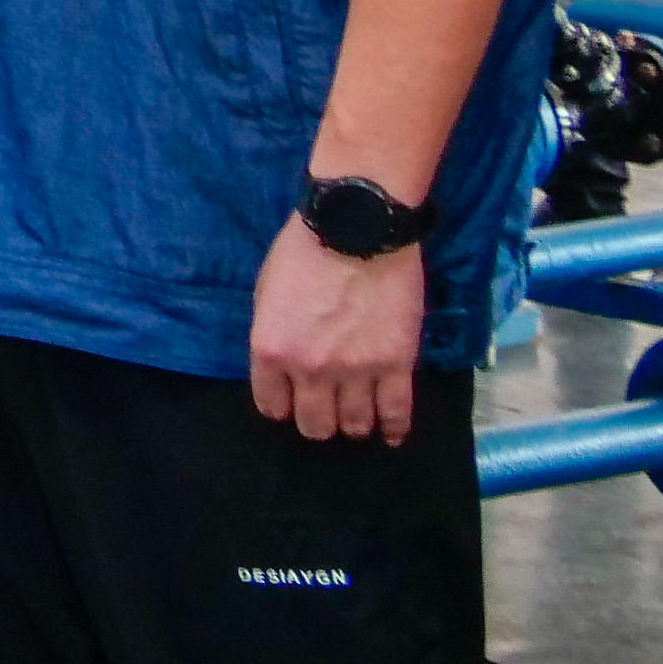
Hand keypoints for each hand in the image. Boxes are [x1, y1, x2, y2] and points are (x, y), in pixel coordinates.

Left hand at [250, 214, 426, 442]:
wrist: (357, 229)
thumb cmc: (303, 252)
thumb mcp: (266, 294)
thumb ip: (273, 335)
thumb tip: (280, 365)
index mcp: (271, 351)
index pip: (272, 405)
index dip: (282, 406)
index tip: (291, 402)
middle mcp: (310, 369)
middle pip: (314, 424)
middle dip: (318, 422)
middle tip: (326, 410)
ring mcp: (356, 371)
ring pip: (355, 424)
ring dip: (353, 424)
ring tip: (357, 416)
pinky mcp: (397, 365)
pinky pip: (396, 413)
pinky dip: (393, 429)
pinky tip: (391, 434)